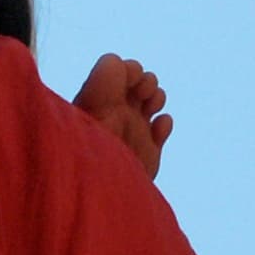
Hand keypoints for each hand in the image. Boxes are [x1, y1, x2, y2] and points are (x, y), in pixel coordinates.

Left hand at [73, 52, 170, 178]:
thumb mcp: (93, 105)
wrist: (100, 191)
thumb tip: (120, 63)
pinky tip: (158, 129)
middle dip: (147, 81)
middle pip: (137, 81)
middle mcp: (113, 113)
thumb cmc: (90, 149)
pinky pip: (161, 130)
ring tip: (153, 109)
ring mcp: (132, 132)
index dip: (129, 69)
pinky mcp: (147, 153)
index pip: (115, 68)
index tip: (133, 79)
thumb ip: (105, 78)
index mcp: (96, 100)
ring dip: (157, 98)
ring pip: (151, 101)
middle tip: (145, 95)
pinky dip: (164, 126)